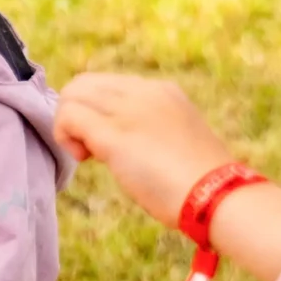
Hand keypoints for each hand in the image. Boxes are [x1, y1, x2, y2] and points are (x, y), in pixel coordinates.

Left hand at [52, 73, 240, 230]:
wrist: (216, 196)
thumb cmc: (199, 182)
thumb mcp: (175, 141)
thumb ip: (148, 131)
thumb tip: (120, 144)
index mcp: (162, 91)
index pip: (106, 84)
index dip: (95, 109)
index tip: (105, 140)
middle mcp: (143, 92)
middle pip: (84, 83)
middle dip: (76, 114)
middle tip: (90, 149)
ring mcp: (129, 110)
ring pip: (72, 94)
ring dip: (68, 125)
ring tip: (88, 155)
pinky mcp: (115, 134)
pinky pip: (69, 116)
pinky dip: (64, 135)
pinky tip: (84, 158)